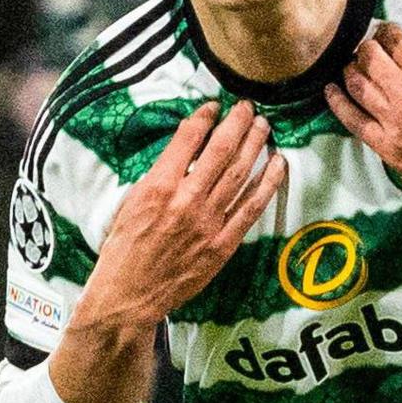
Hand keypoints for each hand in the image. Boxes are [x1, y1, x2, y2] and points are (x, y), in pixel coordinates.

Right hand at [75, 101, 283, 339]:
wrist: (129, 295)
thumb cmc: (123, 251)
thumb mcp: (130, 203)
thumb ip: (158, 177)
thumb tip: (183, 153)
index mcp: (158, 187)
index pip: (187, 138)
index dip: (204, 117)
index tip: (213, 107)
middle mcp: (185, 201)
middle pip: (220, 150)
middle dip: (237, 123)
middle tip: (247, 108)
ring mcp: (207, 223)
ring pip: (240, 174)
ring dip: (255, 145)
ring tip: (263, 126)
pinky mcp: (222, 245)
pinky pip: (251, 208)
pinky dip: (268, 184)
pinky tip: (278, 165)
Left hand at [323, 22, 401, 221]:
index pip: (397, 43)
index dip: (389, 31)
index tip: (388, 31)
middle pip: (372, 60)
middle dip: (367, 47)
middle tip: (369, 46)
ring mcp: (394, 124)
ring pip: (358, 86)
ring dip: (351, 69)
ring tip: (352, 64)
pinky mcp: (388, 148)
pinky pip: (353, 122)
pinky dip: (338, 103)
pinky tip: (331, 90)